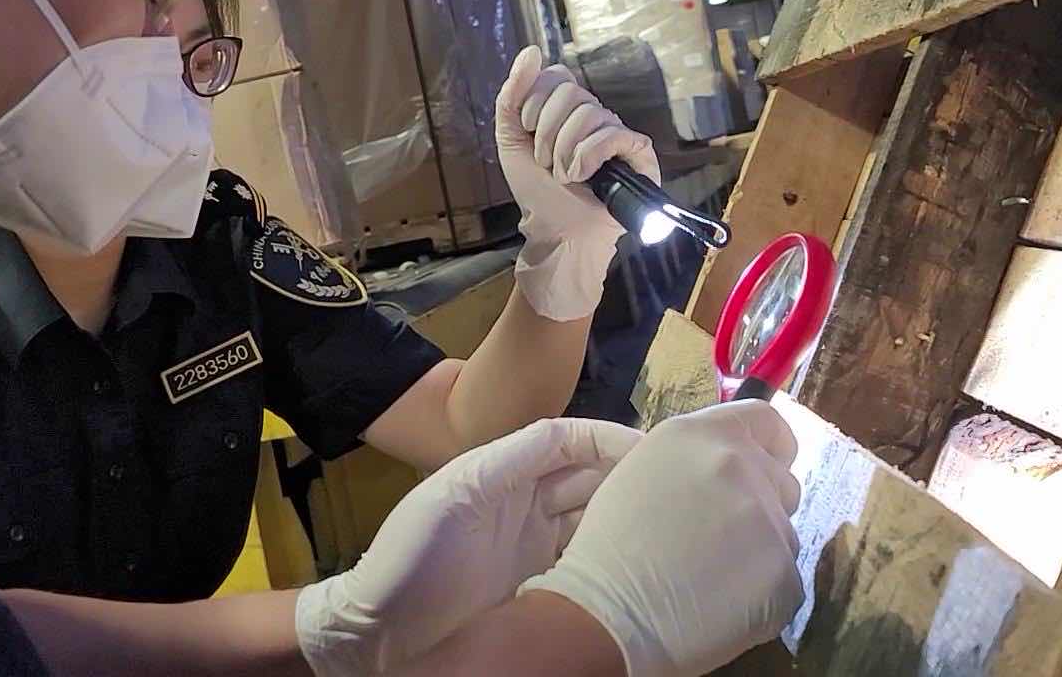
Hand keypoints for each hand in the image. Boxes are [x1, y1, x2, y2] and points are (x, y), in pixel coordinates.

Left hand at [295, 417, 643, 676]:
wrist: (383, 629)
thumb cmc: (412, 553)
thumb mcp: (459, 492)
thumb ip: (514, 458)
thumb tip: (571, 431)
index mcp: (504, 469)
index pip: (570, 440)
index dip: (611, 439)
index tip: (655, 451)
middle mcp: (525, 501)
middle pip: (590, 477)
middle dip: (630, 476)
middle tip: (678, 489)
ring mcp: (534, 544)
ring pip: (595, 519)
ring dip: (627, 518)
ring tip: (670, 524)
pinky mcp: (540, 584)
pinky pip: (586, 563)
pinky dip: (612, 558)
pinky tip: (638, 562)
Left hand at [496, 45, 658, 320]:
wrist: (557, 230)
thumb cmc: (537, 190)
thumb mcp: (511, 140)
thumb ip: (512, 96)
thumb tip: (531, 51)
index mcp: (565, 108)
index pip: (555, 76)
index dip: (534, 102)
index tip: (526, 133)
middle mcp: (594, 114)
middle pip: (570, 92)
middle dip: (546, 133)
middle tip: (544, 162)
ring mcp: (616, 131)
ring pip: (589, 113)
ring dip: (565, 151)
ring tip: (564, 176)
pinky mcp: (637, 152)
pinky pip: (615, 134)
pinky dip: (589, 156)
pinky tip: (583, 176)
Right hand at [519, 400, 803, 676]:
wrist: (607, 611)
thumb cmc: (609, 543)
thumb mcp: (644, 470)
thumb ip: (694, 459)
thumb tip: (727, 471)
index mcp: (704, 435)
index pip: (767, 422)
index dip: (771, 447)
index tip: (764, 466)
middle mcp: (744, 468)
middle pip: (783, 483)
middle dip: (761, 506)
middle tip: (719, 537)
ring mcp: (770, 523)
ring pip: (783, 535)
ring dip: (759, 552)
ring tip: (710, 575)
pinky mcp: (785, 576)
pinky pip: (785, 581)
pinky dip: (762, 594)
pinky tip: (720, 602)